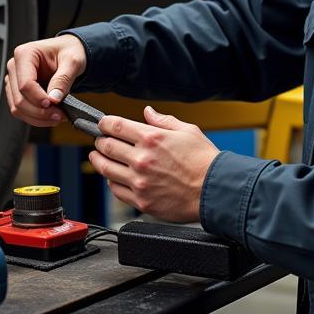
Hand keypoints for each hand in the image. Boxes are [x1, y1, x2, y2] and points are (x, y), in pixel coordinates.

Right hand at [5, 34, 87, 126]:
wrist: (69, 52)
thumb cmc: (69, 51)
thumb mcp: (73, 61)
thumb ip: (63, 79)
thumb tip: (54, 98)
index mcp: (25, 54)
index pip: (25, 84)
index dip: (39, 98)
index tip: (54, 104)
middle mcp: (15, 67)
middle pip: (19, 99)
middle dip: (40, 112)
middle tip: (59, 115)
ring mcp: (14, 80)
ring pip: (17, 108)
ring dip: (37, 118)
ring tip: (57, 116)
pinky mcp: (18, 91)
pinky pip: (21, 110)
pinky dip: (36, 117)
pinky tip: (50, 115)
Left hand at [88, 106, 219, 222]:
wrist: (215, 192)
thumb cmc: (205, 162)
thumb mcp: (187, 131)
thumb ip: (163, 120)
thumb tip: (147, 112)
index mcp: (152, 138)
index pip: (115, 125)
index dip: (104, 123)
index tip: (103, 124)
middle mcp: (142, 159)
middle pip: (106, 146)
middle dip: (99, 140)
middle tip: (100, 140)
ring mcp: (140, 182)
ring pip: (106, 169)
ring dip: (98, 160)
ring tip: (98, 156)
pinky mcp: (142, 201)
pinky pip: (116, 190)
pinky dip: (111, 181)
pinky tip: (113, 176)